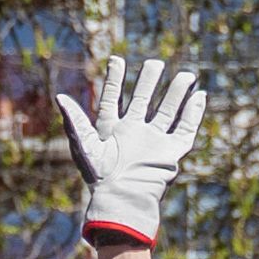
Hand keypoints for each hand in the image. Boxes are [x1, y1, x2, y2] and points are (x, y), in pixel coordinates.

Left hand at [54, 55, 206, 246]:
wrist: (122, 199)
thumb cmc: (99, 176)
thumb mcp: (84, 145)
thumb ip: (74, 120)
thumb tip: (59, 96)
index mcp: (110, 129)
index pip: (112, 98)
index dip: (114, 79)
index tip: (117, 59)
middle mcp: (132, 133)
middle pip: (142, 100)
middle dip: (149, 81)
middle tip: (155, 63)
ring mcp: (153, 142)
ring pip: (167, 111)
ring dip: (176, 93)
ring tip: (187, 75)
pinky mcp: (170, 153)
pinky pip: (185, 130)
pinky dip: (193, 114)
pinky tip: (200, 96)